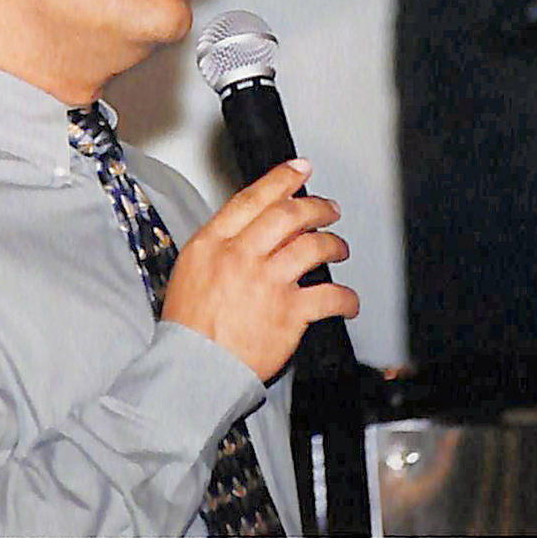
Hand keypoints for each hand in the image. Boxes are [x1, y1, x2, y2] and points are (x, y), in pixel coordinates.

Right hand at [161, 159, 358, 381]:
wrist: (194, 368)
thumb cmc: (189, 327)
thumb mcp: (190, 270)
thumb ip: (220, 245)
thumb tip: (250, 230)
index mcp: (214, 243)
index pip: (252, 199)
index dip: (281, 179)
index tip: (299, 169)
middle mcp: (242, 257)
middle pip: (288, 215)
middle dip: (316, 207)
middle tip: (329, 209)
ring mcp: (268, 283)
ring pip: (313, 247)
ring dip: (333, 244)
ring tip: (339, 248)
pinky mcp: (289, 313)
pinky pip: (329, 296)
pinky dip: (345, 298)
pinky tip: (348, 300)